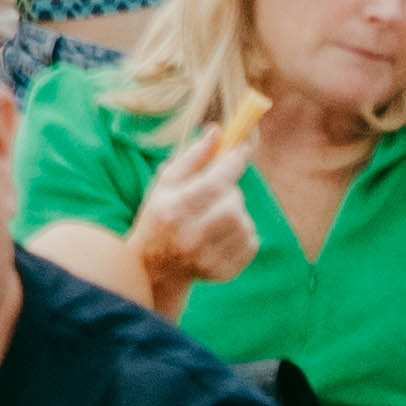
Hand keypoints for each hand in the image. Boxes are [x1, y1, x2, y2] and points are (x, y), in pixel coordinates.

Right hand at [124, 119, 265, 293]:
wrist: (154, 267)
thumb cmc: (160, 214)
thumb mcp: (166, 182)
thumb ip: (193, 157)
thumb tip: (218, 132)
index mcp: (174, 209)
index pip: (214, 183)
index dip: (233, 162)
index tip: (243, 148)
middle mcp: (191, 236)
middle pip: (233, 204)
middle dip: (231, 191)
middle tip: (218, 191)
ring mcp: (208, 258)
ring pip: (245, 223)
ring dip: (237, 212)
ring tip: (218, 214)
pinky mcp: (223, 272)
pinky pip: (251, 243)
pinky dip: (243, 232)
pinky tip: (223, 232)